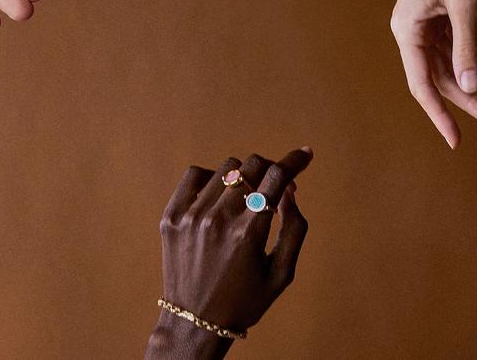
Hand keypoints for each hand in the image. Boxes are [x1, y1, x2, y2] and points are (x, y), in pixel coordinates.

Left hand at [147, 148, 311, 357]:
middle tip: (274, 188)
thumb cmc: (243, 301)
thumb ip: (294, 228)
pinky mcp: (171, 215)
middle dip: (270, 170)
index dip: (295, 161)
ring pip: (226, 168)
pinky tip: (218, 196)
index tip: (305, 154)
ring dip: (243, 177)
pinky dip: (212, 178)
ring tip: (244, 198)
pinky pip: (195, 175)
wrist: (194, 323)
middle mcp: (218, 218)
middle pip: (252, 166)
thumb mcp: (281, 273)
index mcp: (249, 232)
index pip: (277, 177)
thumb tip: (290, 190)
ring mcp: (191, 215)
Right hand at [391, 0, 476, 147]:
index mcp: (406, 29)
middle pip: (437, 77)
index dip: (440, 114)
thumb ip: (467, 49)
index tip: (456, 139)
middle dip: (467, 100)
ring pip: (447, 64)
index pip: (422, 84)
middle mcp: (409, 29)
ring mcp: (422, 21)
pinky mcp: (435, 13)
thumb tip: (468, 89)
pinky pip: (452, 47)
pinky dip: (473, 61)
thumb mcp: (466, 6)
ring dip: (474, 81)